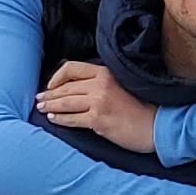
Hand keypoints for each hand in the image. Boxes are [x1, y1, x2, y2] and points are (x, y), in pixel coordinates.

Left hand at [32, 60, 155, 152]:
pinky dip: (60, 119)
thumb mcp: (121, 86)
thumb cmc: (140, 108)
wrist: (156, 126)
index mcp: (105, 73)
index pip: (72, 68)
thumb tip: (75, 88)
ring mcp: (99, 102)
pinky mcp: (98, 120)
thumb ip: (100, 83)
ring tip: (41, 108)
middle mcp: (100, 84)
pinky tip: (53, 119)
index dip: (56, 76)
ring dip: (50, 106)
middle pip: (66, 87)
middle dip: (49, 94)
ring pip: (65, 102)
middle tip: (39, 99)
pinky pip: (72, 119)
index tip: (50, 85)